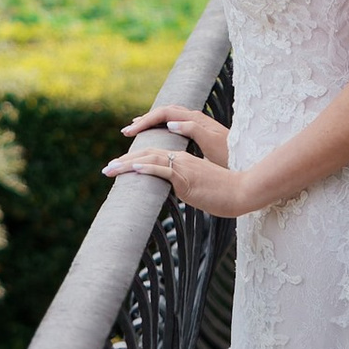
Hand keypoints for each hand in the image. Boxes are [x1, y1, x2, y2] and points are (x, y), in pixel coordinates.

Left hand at [106, 105, 240, 213]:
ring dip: (126, 164)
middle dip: (123, 161)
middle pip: (146, 154)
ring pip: (149, 159)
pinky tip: (133, 169)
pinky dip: (147, 168)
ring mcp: (183, 167)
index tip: (118, 166)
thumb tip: (174, 194)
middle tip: (106, 169)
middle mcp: (180, 159)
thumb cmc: (224, 193)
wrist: (242, 192)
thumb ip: (185, 188)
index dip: (134, 159)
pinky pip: (163, 170)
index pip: (153, 156)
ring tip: (109, 169)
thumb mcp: (199, 189)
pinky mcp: (186, 178)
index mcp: (182, 161)